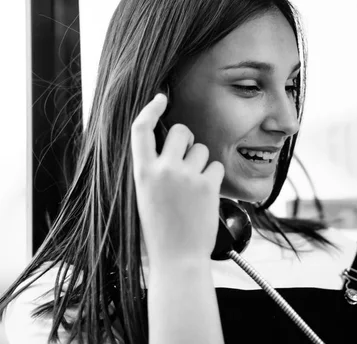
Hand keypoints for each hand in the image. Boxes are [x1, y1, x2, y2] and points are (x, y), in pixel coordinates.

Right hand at [131, 94, 224, 264]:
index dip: (151, 108)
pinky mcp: (207, 185)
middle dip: (186, 140)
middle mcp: (163, 169)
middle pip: (180, 131)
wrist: (177, 258)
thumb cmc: (159, 230)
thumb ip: (152, 168)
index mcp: (142, 172)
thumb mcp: (144, 195)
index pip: (141, 129)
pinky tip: (205, 195)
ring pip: (202, 148)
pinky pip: (216, 166)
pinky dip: (213, 177)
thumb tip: (167, 144)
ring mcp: (186, 176)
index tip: (161, 98)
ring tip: (193, 187)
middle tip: (186, 159)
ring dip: (201, 162)